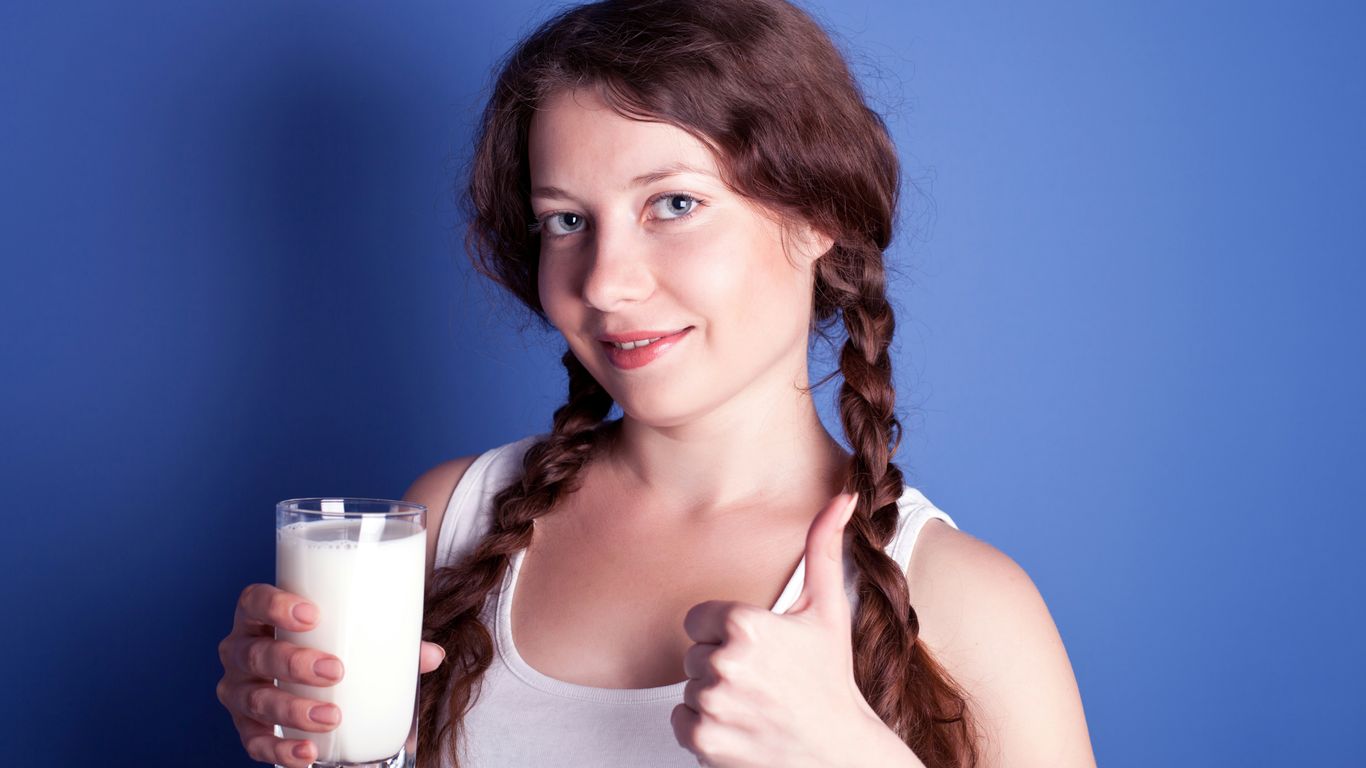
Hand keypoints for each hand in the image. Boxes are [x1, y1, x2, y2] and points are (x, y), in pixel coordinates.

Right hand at [216, 583, 446, 767]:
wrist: (304, 678)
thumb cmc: (327, 643)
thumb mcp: (350, 634)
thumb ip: (387, 642)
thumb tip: (432, 655)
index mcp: (260, 617)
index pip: (253, 602)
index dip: (275, 605)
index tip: (312, 614)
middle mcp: (241, 651)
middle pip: (256, 653)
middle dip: (294, 663)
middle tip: (336, 671)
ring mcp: (239, 691)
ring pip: (255, 699)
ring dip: (292, 709)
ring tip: (331, 717)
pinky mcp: (247, 726)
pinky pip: (255, 742)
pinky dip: (281, 750)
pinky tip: (307, 754)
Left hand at [670, 493, 885, 767]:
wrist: (839, 753)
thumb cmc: (831, 680)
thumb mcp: (828, 609)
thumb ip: (824, 547)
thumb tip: (843, 496)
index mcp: (746, 625)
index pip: (698, 619)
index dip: (725, 632)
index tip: (758, 648)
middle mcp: (725, 664)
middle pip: (693, 653)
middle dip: (721, 664)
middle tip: (762, 680)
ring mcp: (713, 705)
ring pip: (688, 687)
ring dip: (715, 696)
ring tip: (755, 703)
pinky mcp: (705, 741)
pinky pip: (680, 721)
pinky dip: (705, 727)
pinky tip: (742, 727)